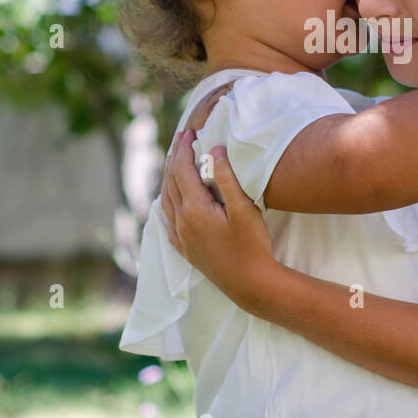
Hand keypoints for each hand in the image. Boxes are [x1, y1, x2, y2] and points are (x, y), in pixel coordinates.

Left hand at [159, 129, 278, 311]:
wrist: (250, 284)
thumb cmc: (252, 246)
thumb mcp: (244, 208)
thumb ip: (227, 179)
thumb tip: (216, 151)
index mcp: (194, 209)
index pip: (183, 171)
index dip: (185, 149)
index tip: (190, 132)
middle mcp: (181, 222)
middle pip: (171, 182)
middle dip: (175, 158)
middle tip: (181, 138)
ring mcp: (181, 236)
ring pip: (166, 200)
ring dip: (168, 177)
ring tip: (175, 161)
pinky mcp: (185, 248)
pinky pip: (167, 219)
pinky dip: (166, 201)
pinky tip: (169, 198)